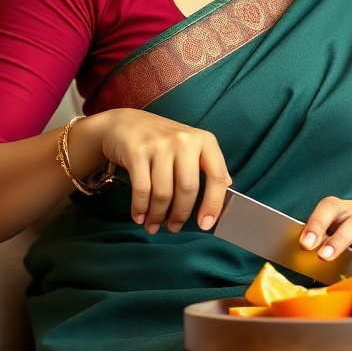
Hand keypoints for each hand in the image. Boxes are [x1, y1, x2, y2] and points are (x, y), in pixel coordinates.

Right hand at [90, 109, 230, 234]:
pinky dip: (140, 208)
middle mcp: (184, 140)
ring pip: (164, 193)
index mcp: (204, 140)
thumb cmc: (161, 140)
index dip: (213, 204)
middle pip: (188, 189)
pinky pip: (142, 189)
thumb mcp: (190, 146)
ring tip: (154, 224)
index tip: (205, 224)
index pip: (217, 176)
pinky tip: (140, 216)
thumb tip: (227, 190)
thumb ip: (208, 166)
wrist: (124, 123)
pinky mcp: (137, 151)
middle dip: (181, 215)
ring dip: (158, 215)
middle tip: (174, 227)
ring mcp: (160, 145)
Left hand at [299, 197, 351, 268]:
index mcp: (340, 210)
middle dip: (319, 225)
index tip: (303, 242)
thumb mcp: (334, 243)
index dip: (313, 222)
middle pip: (336, 208)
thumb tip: (300, 259)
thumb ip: (319, 246)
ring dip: (339, 240)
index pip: (325, 207)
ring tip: (325, 256)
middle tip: (307, 246)